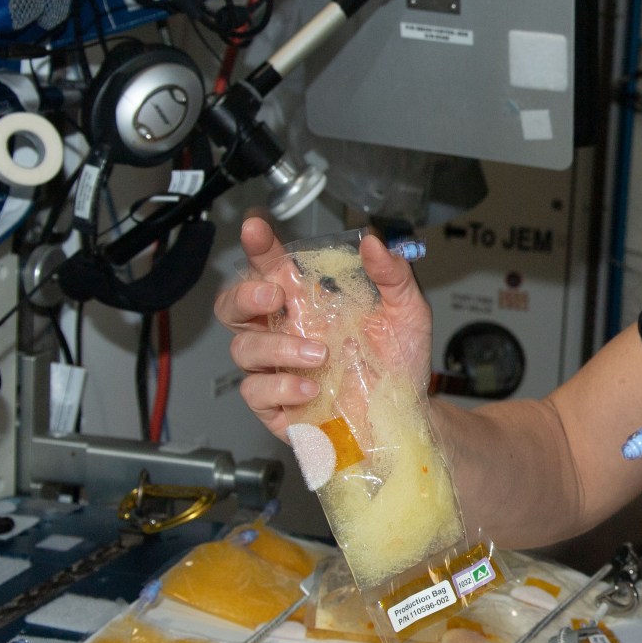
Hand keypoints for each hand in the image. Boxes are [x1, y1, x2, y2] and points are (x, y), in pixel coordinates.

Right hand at [212, 216, 435, 437]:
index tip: (256, 228)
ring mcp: (277, 370)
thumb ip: (393, 275)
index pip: (271, 268)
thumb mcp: (407, 312)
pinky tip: (312, 386)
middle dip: (244, 295)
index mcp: (308, 303)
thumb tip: (375, 244)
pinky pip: (257, 391)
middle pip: (234, 307)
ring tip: (319, 353)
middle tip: (273, 295)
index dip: (260, 247)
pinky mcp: (277, 406)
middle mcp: (285, 332)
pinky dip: (282, 386)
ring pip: (243, 349)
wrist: (405, 414)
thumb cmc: (398, 363)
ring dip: (278, 347)